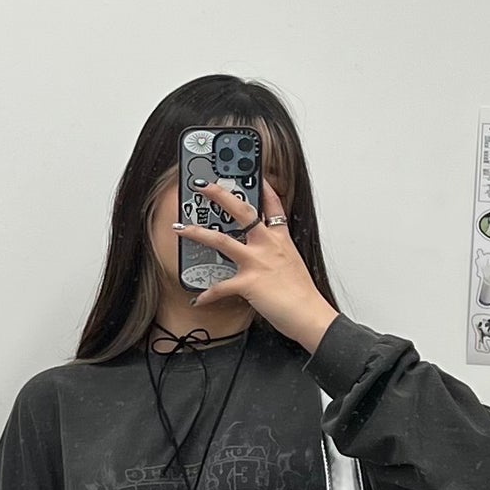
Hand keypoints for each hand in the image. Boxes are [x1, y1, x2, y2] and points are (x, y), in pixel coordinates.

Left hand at [173, 179, 337, 353]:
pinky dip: (207, 295)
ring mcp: (256, 261)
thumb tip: (263, 256)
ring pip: (221, 240)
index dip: (264, 187)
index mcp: (280, 239)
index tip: (255, 175)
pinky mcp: (248, 282)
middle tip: (204, 186)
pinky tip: (197, 300)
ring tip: (180, 228)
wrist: (309, 314)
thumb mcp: (292, 264)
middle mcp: (267, 245)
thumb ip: (276, 254)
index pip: (273, 206)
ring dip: (196, 233)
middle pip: (242, 212)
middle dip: (220, 195)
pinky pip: (220, 287)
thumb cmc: (302, 294)